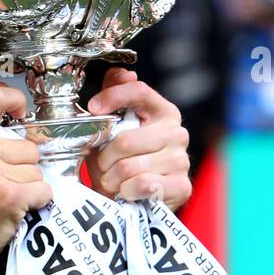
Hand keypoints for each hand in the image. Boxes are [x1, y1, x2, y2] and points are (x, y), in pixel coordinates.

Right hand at [0, 84, 52, 272]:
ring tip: (3, 198)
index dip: (16, 100)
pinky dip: (37, 202)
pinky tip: (15, 209)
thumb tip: (20, 125)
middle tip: (1, 184)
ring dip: (29, 186)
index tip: (21, 114)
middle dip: (23, 166)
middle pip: (28, 146)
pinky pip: (44, 190)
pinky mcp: (10, 196)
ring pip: (37, 171)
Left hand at [86, 68, 191, 210]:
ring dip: (111, 179)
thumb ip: (116, 97)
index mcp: (163, 112)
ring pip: (128, 167)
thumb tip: (121, 73)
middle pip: (124, 141)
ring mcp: (181, 160)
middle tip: (100, 166)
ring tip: (112, 181)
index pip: (139, 92)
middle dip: (103, 159)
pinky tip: (127, 192)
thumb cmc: (123, 162)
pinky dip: (125, 192)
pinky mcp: (181, 185)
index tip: (93, 108)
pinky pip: (141, 185)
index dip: (113, 97)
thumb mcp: (114, 129)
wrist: (136, 201)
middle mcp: (177, 133)